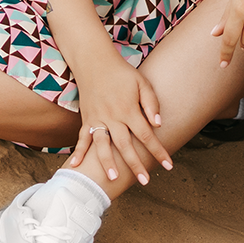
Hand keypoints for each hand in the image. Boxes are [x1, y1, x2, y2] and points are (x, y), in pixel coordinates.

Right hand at [63, 48, 170, 183]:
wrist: (95, 61)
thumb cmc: (122, 73)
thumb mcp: (142, 83)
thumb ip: (151, 103)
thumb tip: (158, 124)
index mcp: (128, 110)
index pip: (146, 136)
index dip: (158, 151)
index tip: (168, 166)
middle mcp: (112, 117)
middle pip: (125, 145)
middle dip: (136, 164)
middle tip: (145, 181)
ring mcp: (97, 119)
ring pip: (102, 145)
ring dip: (107, 162)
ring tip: (113, 178)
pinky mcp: (87, 119)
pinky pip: (82, 138)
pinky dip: (78, 152)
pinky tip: (75, 167)